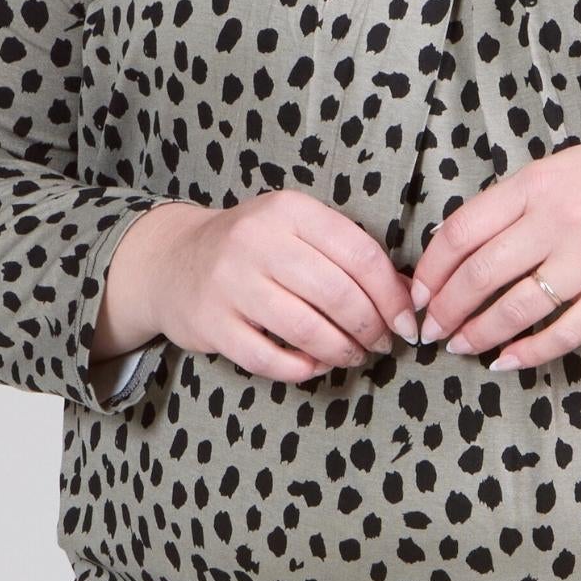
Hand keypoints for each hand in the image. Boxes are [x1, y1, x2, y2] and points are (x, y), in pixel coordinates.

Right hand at [96, 191, 416, 383]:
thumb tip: (406, 295)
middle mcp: (257, 241)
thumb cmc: (252, 250)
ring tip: (352, 356)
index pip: (360, 255)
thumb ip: (346, 254)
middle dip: (371, 328)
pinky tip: (314, 366)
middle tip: (381, 344)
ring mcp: (230, 283)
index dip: (392, 296)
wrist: (173, 261)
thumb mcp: (296, 232)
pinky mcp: (211, 322)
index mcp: (289, 211)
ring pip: (307, 329)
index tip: (406, 322)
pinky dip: (301, 369)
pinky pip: (269, 359)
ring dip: (341, 351)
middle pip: (338, 294)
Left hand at [412, 134, 580, 372]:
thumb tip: (471, 242)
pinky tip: (508, 362)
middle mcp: (559, 219)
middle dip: (445, 310)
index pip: (462, 231)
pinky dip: (527, 353)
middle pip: (479, 275)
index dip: (432, 269)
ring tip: (461, 347)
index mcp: (539, 182)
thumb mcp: (573, 168)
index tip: (419, 292)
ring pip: (513, 308)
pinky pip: (560, 333)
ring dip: (478, 334)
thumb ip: (525, 199)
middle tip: (431, 331)